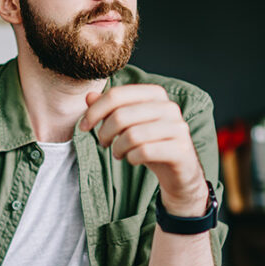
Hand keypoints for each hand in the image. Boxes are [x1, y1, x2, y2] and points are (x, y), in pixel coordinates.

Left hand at [79, 85, 207, 215]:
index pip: (116, 95)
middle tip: (103, 143)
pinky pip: (145, 152)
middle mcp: (169, 107)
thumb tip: (89, 96)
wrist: (179, 171)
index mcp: (155, 94)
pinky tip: (132, 159)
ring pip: (132, 135)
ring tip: (118, 153)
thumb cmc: (151, 143)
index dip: (94, 111)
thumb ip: (110, 109)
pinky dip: (132, 158)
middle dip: (104, 132)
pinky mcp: (180, 149)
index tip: (83, 126)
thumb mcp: (128, 124)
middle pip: (121, 115)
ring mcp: (177, 127)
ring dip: (118, 148)